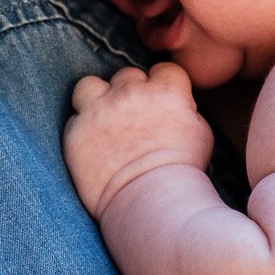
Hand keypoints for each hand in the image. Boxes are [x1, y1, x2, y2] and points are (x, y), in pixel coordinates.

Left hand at [63, 63, 213, 220]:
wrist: (152, 204)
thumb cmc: (183, 173)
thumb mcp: (201, 133)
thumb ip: (185, 109)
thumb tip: (174, 104)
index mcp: (165, 91)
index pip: (162, 70)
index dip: (162, 87)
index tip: (160, 106)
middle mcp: (130, 93)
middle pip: (126, 76)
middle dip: (130, 93)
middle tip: (133, 119)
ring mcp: (99, 111)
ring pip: (89, 85)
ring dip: (96, 99)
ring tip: (103, 120)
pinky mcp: (76, 133)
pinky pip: (74, 119)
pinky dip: (82, 130)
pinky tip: (93, 147)